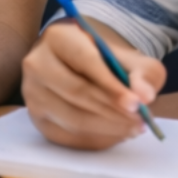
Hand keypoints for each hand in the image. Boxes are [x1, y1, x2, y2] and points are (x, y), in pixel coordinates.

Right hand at [20, 18, 165, 148]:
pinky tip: (115, 134)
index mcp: (58, 37)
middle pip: (76, 92)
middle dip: (112, 111)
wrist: (81, 66)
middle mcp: (37, 63)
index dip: (110, 85)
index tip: (136, 104)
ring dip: (108, 128)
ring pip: (72, 118)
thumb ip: (143, 73)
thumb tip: (145, 96)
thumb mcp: (131, 59)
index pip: (84, 61)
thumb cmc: (106, 60)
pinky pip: (67, 137)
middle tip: (140, 122)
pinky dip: (96, 140)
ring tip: (133, 128)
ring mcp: (32, 93)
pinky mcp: (37, 118)